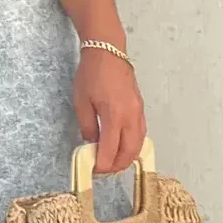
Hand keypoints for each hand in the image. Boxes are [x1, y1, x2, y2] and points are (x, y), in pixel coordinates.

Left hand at [73, 49, 146, 172]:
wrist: (108, 51)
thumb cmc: (92, 74)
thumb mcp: (81, 103)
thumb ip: (87, 127)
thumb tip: (92, 144)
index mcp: (114, 116)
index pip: (111, 150)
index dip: (103, 164)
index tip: (94, 170)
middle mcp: (130, 117)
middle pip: (129, 152)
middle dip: (117, 165)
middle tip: (103, 170)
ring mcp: (138, 112)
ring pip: (138, 145)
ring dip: (127, 157)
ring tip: (113, 162)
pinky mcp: (140, 108)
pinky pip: (141, 133)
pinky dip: (133, 145)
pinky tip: (123, 147)